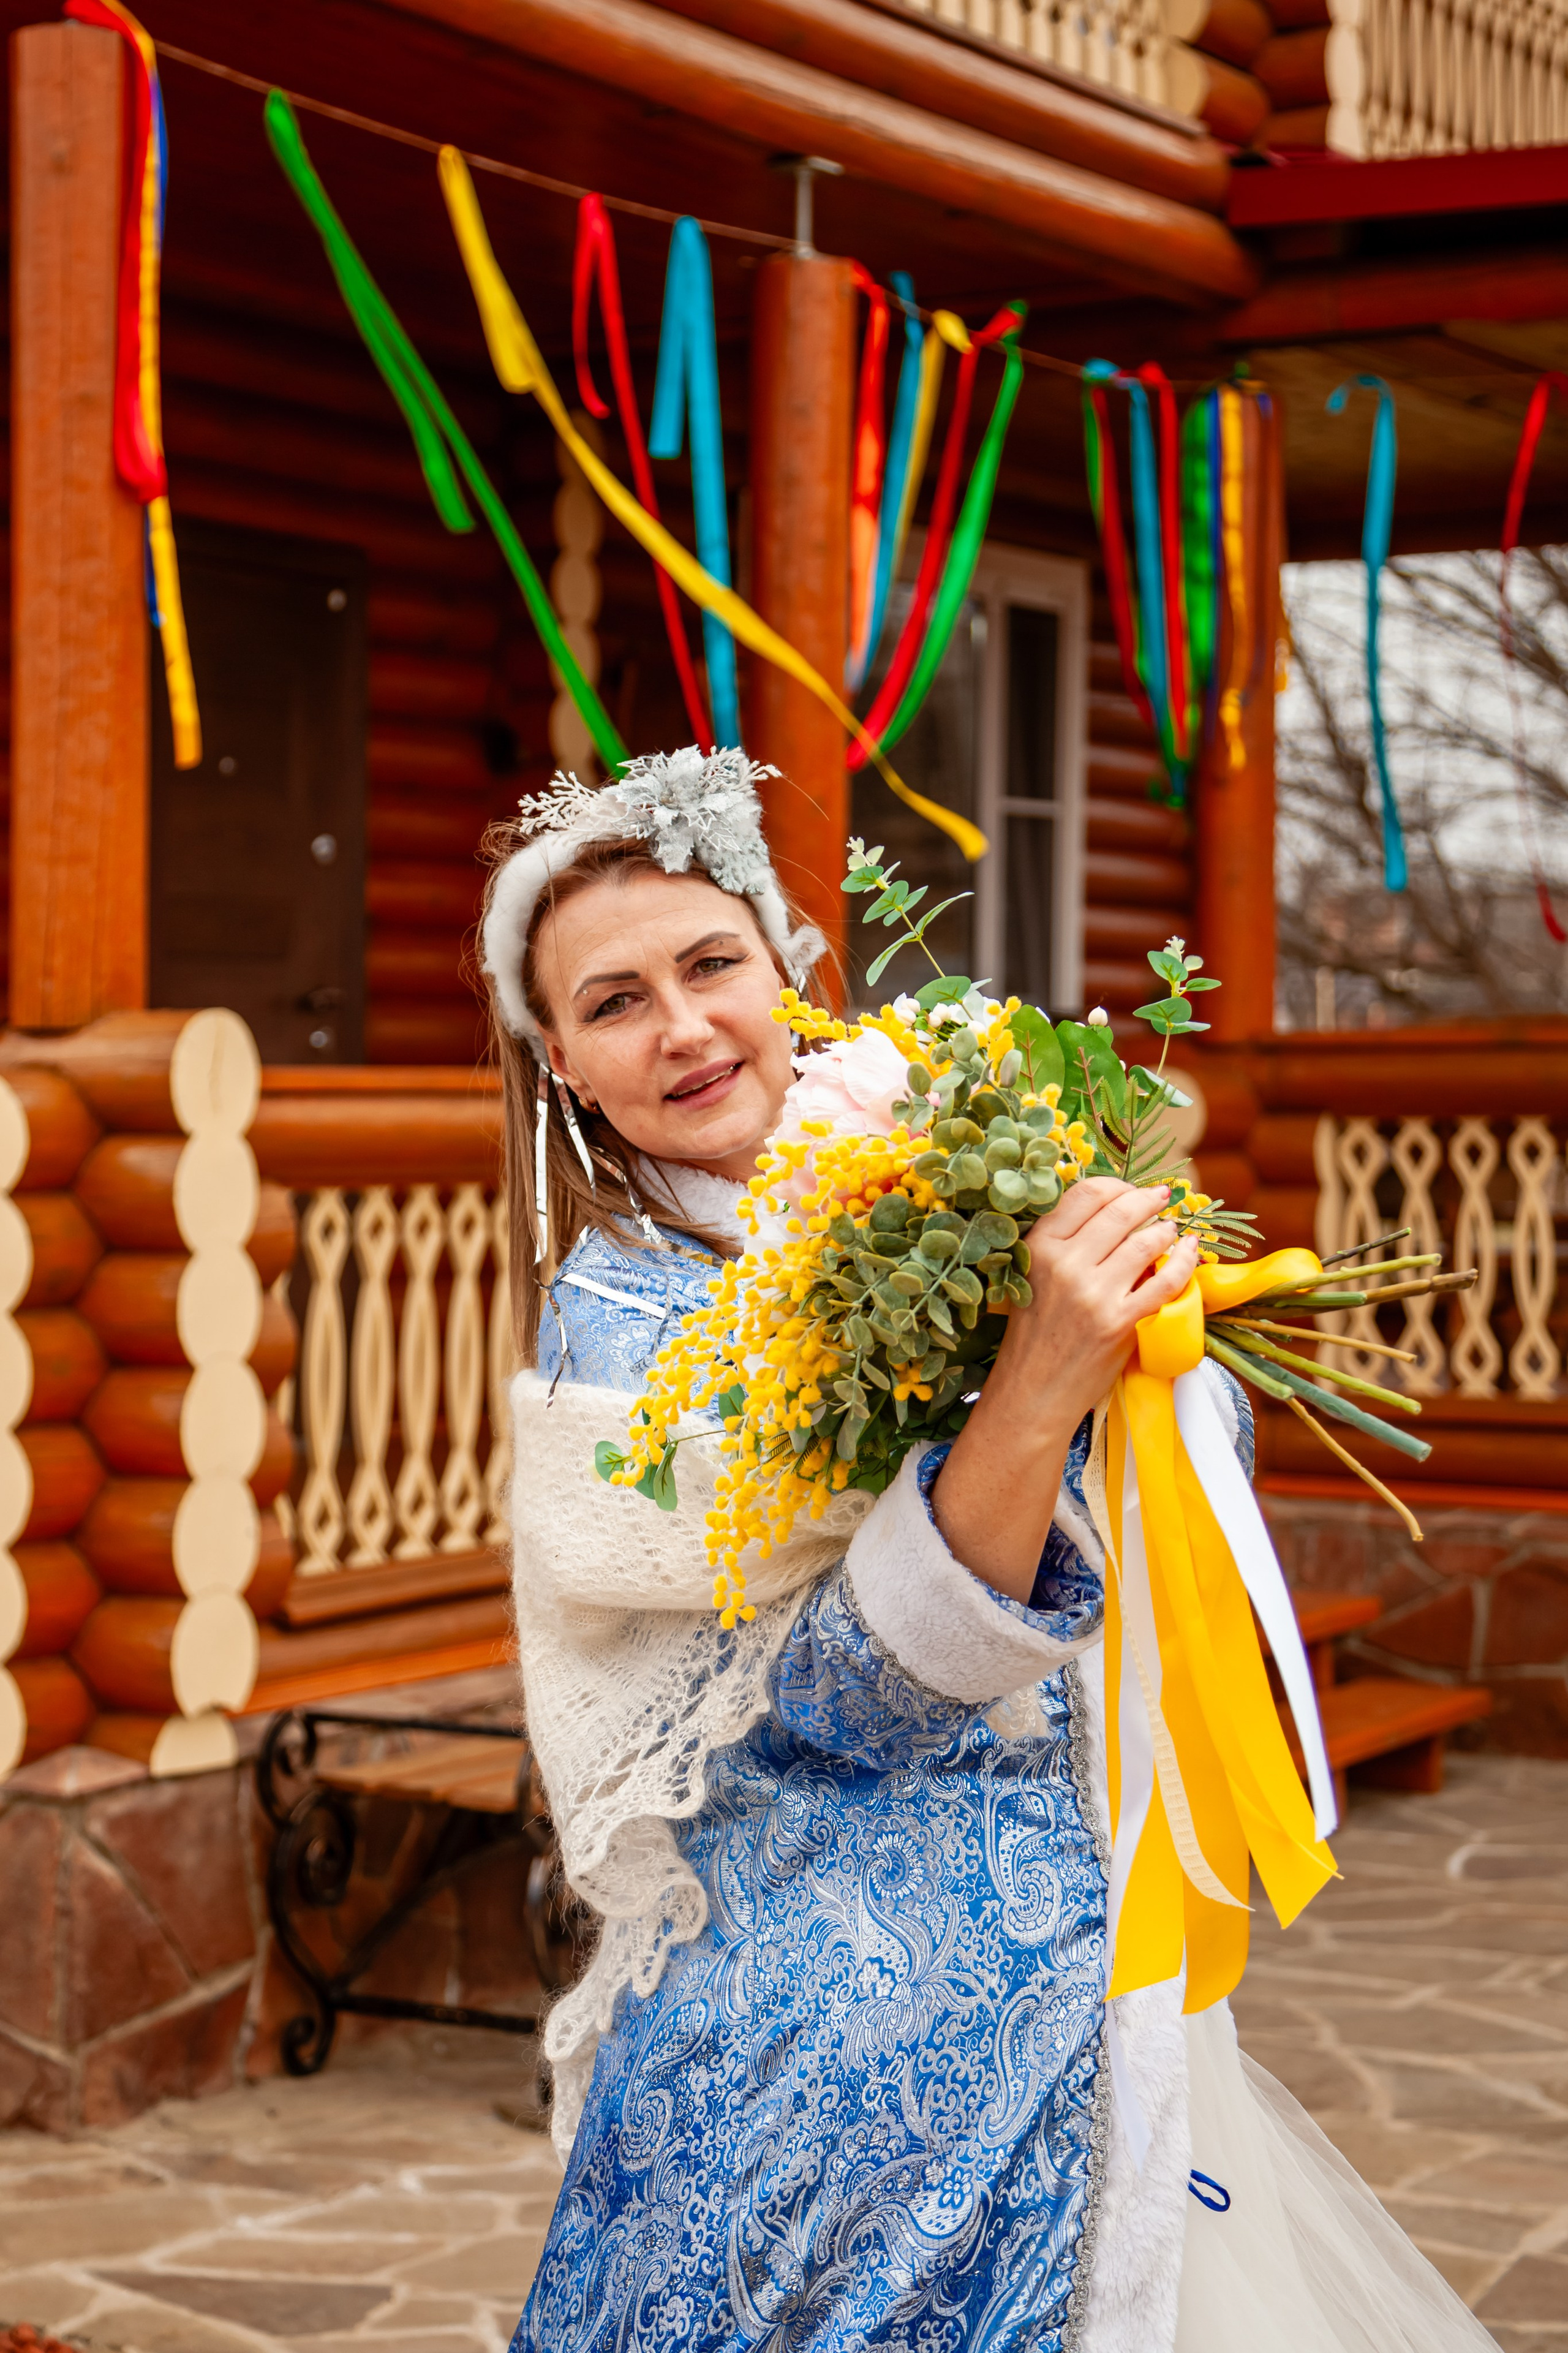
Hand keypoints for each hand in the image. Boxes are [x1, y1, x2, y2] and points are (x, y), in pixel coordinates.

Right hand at [933, 1180, 1199, 1603]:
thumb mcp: (1034, 1279)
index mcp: (1039, 1247)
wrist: (1032, 1394)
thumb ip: (1066, 1246)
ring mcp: (1093, 1293)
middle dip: (1149, 1199)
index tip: (1131, 1190)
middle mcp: (1064, 1264)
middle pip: (1120, 1211)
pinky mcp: (1119, 1322)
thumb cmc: (1035, 1336)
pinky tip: (1190, 1253)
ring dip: (1167, 1230)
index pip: (1086, 1193)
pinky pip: (1165, 1282)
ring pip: (1146, 1241)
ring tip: (1174, 1230)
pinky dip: (1184, 1263)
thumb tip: (1117, 1212)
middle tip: (1163, 1198)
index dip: (1117, 1185)